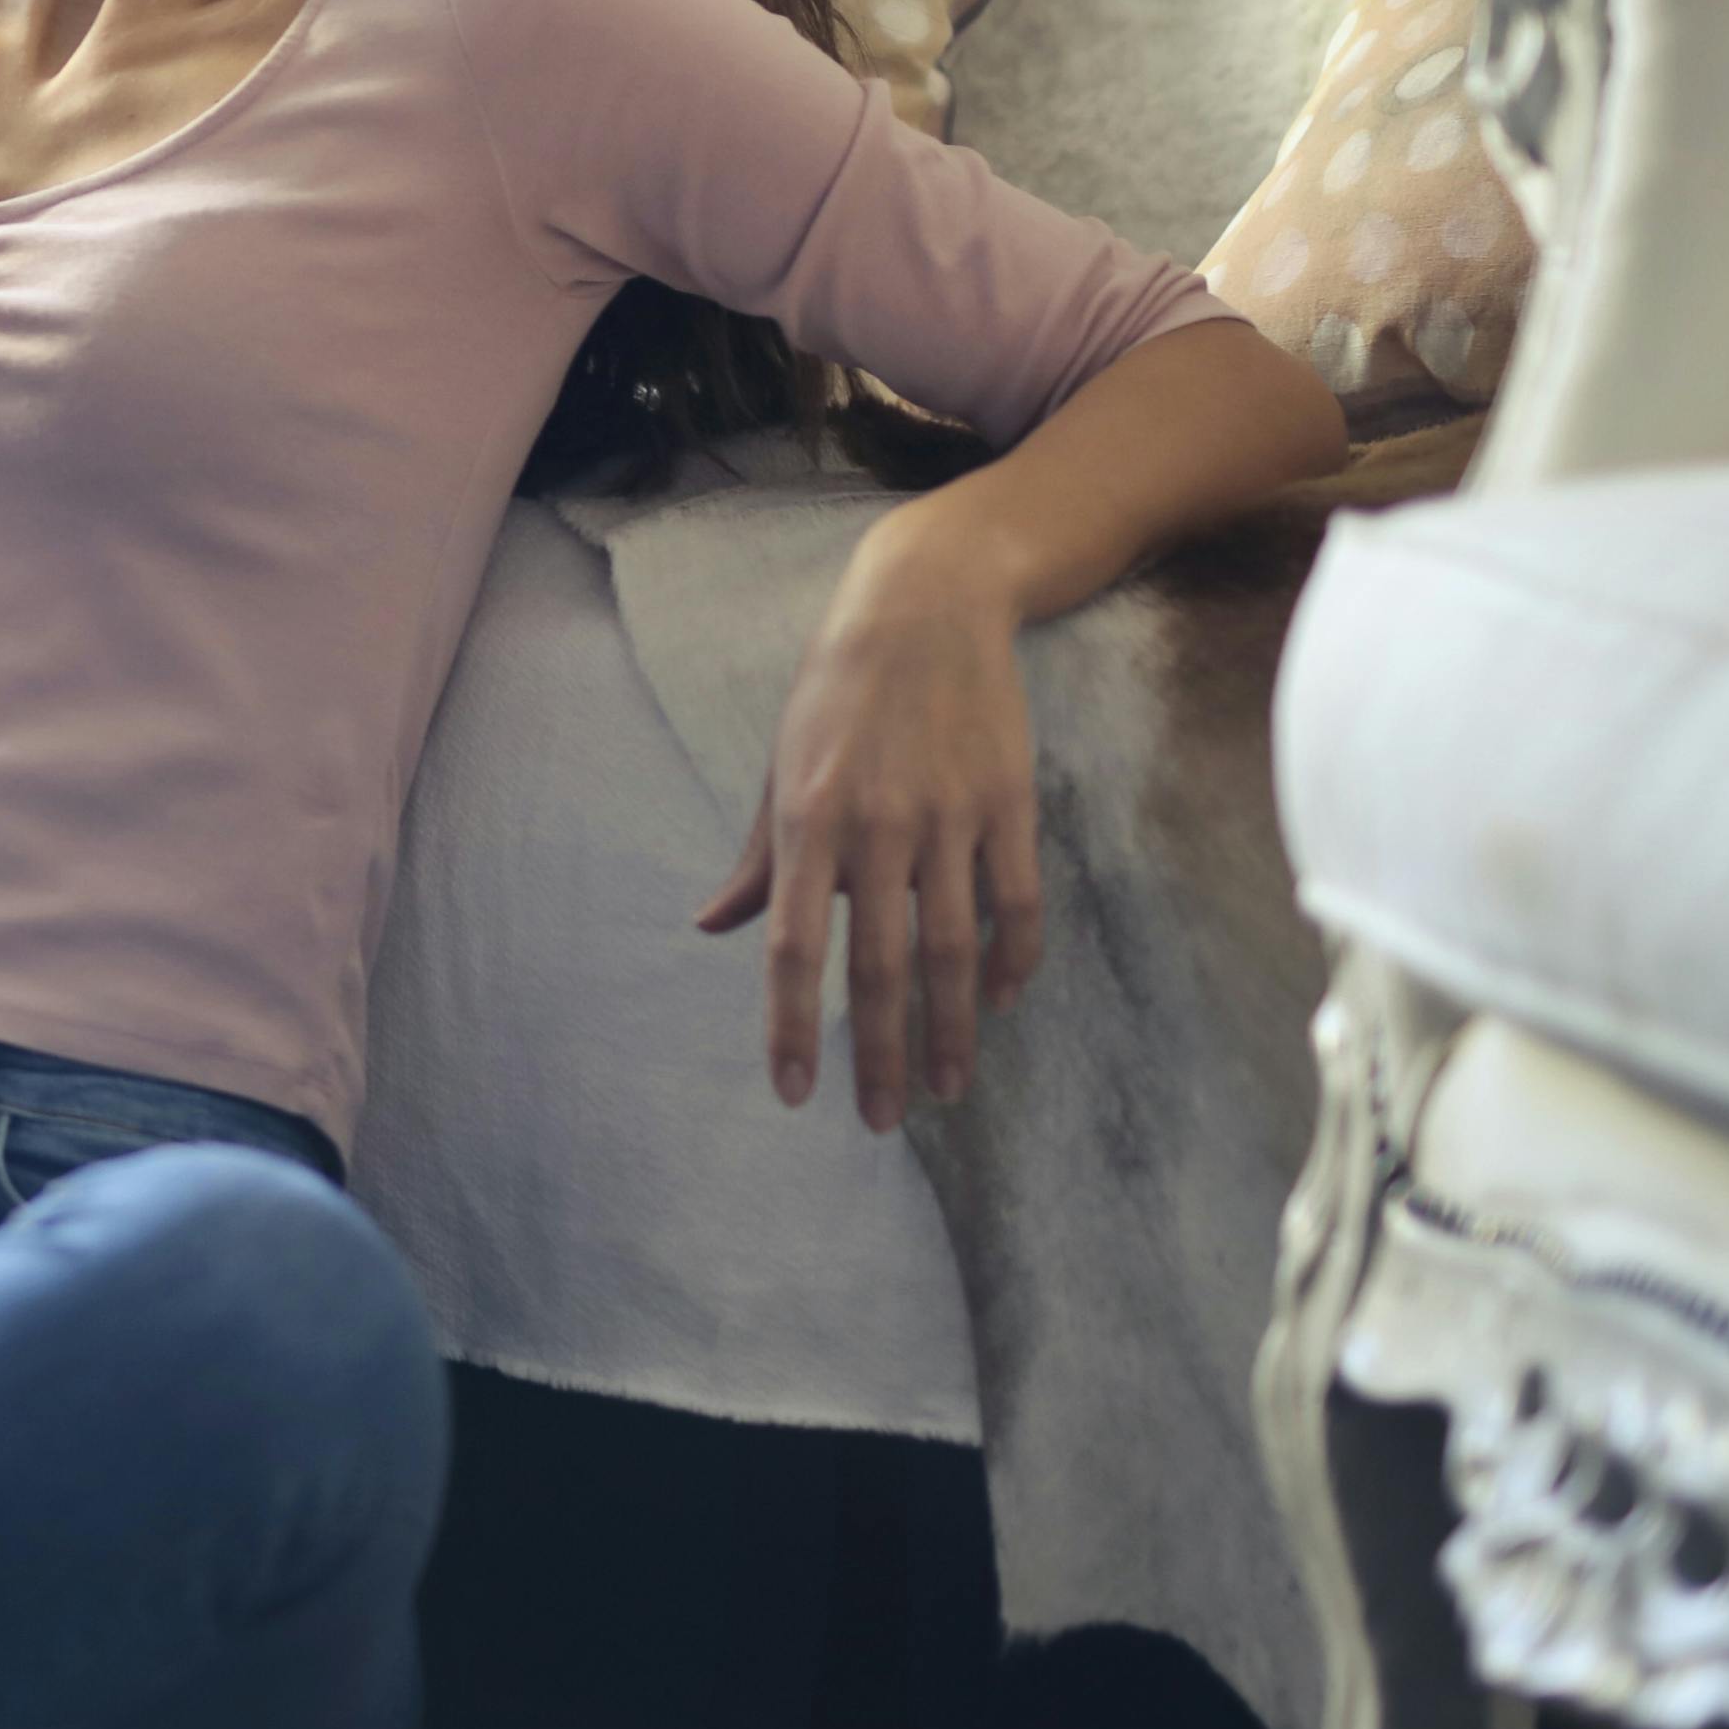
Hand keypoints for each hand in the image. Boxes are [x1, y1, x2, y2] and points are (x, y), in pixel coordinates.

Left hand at [693, 526, 1044, 1130]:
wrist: (926, 607)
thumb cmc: (836, 692)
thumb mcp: (781, 767)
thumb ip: (756, 858)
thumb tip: (712, 926)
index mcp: (809, 820)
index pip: (795, 946)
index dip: (792, 1025)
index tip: (795, 1093)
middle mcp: (878, 826)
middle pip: (883, 966)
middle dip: (882, 1054)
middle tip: (883, 1121)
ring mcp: (949, 816)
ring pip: (954, 950)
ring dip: (951, 1030)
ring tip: (946, 1089)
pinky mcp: (1009, 803)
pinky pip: (1017, 903)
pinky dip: (1012, 961)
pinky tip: (998, 1003)